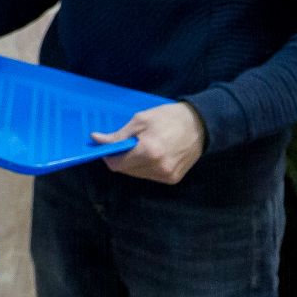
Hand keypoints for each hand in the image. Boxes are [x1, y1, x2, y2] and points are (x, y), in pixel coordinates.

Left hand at [92, 102, 206, 184]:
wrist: (200, 125)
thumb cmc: (169, 118)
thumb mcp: (140, 120)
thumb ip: (118, 135)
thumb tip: (96, 140)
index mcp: (149, 152)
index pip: (117, 164)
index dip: (108, 156)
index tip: (106, 146)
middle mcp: (158, 168)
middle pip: (126, 170)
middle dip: (120, 158)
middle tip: (124, 144)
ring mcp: (167, 176)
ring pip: (137, 174)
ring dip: (132, 163)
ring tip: (140, 147)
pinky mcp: (173, 179)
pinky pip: (149, 175)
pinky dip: (144, 166)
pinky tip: (151, 154)